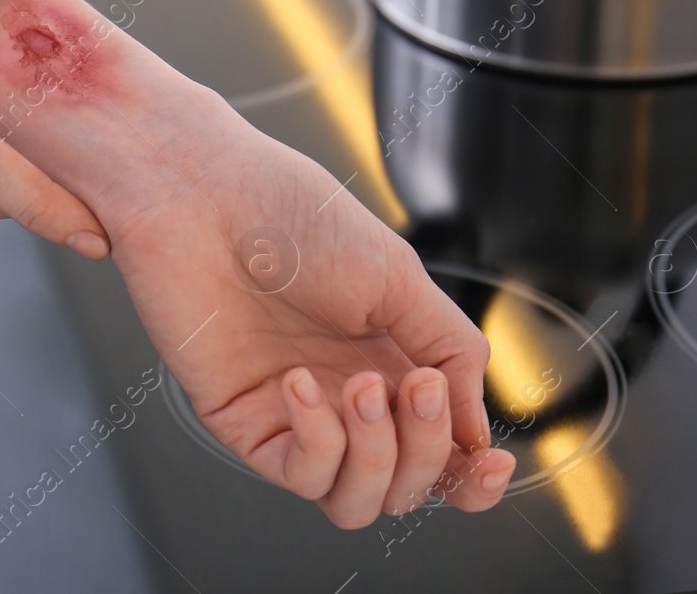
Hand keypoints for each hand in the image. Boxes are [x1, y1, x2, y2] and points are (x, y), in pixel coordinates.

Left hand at [110, 131, 516, 525]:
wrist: (207, 196)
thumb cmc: (293, 214)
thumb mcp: (399, 275)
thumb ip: (448, 351)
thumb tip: (474, 429)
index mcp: (391, 359)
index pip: (440, 450)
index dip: (471, 475)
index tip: (490, 463)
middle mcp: (345, 395)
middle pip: (406, 485)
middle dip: (425, 450)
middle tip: (416, 387)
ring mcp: (294, 414)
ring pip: (355, 500)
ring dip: (376, 455)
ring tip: (360, 387)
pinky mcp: (243, 421)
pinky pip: (298, 474)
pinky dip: (317, 441)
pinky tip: (302, 384)